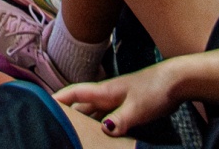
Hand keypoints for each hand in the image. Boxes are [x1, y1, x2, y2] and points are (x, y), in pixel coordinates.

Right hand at [57, 62, 175, 136]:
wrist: (177, 81)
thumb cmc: (155, 89)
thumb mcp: (136, 108)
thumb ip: (120, 119)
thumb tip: (104, 129)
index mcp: (104, 91)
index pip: (74, 93)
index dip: (58, 98)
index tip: (41, 104)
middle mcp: (107, 95)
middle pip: (81, 106)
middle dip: (68, 115)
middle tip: (55, 128)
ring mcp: (118, 101)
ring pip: (95, 113)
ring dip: (85, 123)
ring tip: (75, 136)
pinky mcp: (128, 108)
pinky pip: (108, 118)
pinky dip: (101, 127)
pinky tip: (102, 138)